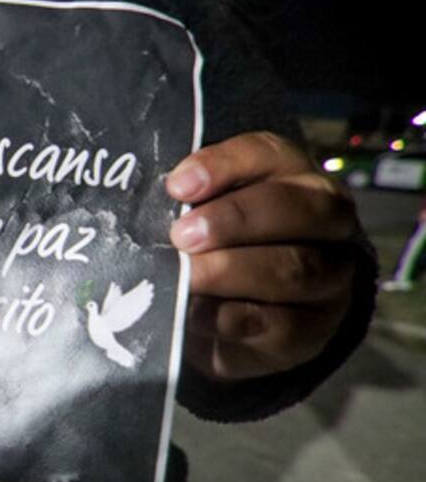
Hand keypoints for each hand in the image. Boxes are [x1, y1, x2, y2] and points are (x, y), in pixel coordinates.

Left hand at [166, 132, 358, 380]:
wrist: (245, 316)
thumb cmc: (216, 246)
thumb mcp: (202, 215)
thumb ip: (188, 204)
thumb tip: (150, 207)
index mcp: (290, 175)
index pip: (267, 154)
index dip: (224, 165)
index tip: (177, 186)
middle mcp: (325, 219)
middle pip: (298, 207)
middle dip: (234, 219)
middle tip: (181, 236)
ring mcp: (330, 275)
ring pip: (295, 267)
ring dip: (231, 270)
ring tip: (186, 277)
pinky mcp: (312, 327)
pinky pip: (282, 322)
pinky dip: (232, 317)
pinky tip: (195, 312)